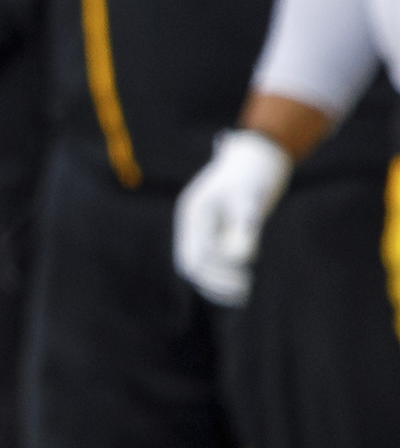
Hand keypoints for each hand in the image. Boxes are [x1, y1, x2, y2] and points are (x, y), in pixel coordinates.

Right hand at [172, 128, 292, 306]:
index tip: (244, 283)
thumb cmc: (255, 175)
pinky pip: (209, 257)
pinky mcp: (211, 229)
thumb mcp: (253, 198)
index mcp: (195, 212)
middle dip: (215, 281)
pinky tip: (242, 278)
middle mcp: (191, 221)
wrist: (256, 156)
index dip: (218, 275)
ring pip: (197, 263)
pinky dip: (222, 271)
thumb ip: (245, 226)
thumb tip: (241, 258)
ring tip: (245, 290)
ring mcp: (199, 225)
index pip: (197, 254)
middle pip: (191, 263)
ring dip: (217, 280)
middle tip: (245, 291)